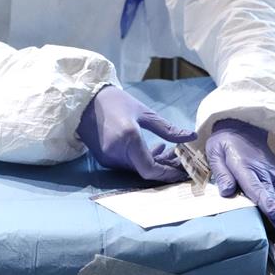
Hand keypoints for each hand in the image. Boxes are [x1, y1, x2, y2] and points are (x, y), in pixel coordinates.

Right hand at [77, 87, 196, 183]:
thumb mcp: (144, 112)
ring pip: (137, 169)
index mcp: (127, 139)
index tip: (183, 170)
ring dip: (155, 163)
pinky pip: (128, 165)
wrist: (84, 100)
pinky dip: (142, 160)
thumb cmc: (114, 101)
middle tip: (181, 159)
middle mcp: (116, 153)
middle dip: (165, 167)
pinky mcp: (104, 158)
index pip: (150, 169)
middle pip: (145, 171)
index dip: (168, 173)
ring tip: (169, 150)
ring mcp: (108, 158)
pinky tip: (154, 149)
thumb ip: (168, 129)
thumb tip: (191, 137)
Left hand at [207, 118, 274, 238]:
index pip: (258, 190)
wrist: (242, 127)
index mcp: (245, 169)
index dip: (268, 205)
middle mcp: (263, 173)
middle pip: (273, 197)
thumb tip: (227, 192)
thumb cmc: (225, 144)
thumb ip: (222, 173)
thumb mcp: (216, 154)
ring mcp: (274, 174)